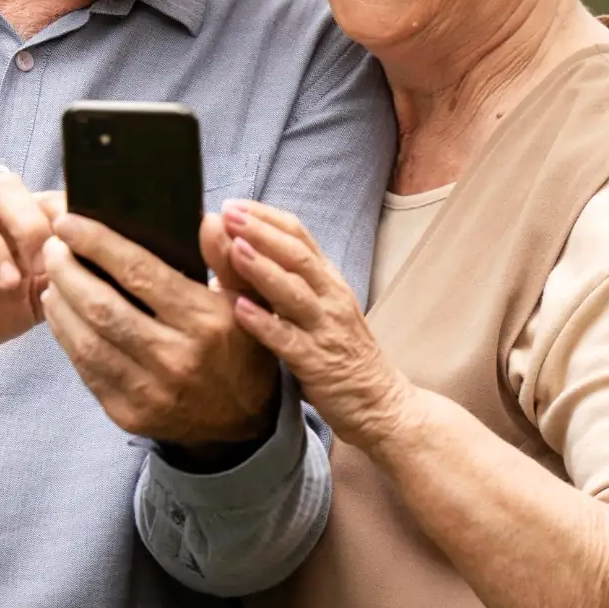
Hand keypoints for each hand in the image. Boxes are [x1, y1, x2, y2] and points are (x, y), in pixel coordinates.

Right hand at [0, 170, 63, 370]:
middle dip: (26, 221)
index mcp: (11, 220)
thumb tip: (101, 269)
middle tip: (41, 263)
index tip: (82, 248)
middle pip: (1, 188)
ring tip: (8, 282)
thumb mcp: (31, 300)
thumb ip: (60, 280)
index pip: (41, 196)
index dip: (64, 216)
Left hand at [40, 211, 278, 446]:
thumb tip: (207, 218)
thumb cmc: (239, 347)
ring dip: (60, 304)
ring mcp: (150, 392)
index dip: (98, 244)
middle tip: (52, 246)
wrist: (244, 420)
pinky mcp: (129, 414)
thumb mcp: (247, 298)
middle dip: (68, 271)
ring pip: (87, 340)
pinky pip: (86, 370)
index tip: (69, 222)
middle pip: (103, 307)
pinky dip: (66, 336)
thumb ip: (225, 257)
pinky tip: (60, 312)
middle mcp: (177, 358)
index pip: (140, 273)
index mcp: (206, 322)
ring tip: (51, 276)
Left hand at [224, 200, 417, 450]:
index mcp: (327, 280)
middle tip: (227, 213)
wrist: (381, 403)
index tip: (233, 203)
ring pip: (294, 291)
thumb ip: (283, 281)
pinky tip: (239, 310)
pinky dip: (264, 323)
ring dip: (262, 268)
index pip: (299, 235)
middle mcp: (330, 297)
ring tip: (233, 248)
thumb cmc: (340, 353)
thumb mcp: (315, 308)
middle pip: (296, 254)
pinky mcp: (318, 363)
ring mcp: (325, 329)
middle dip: (260, 231)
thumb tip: (235, 253)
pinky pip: (288, 339)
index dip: (265, 217)